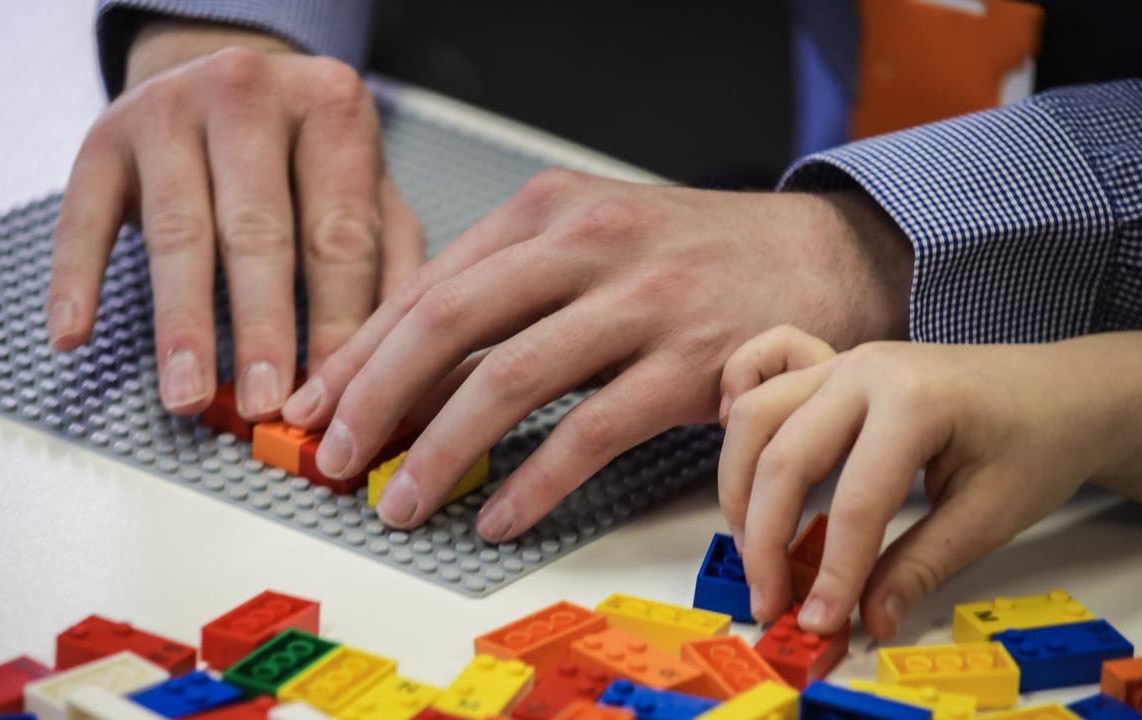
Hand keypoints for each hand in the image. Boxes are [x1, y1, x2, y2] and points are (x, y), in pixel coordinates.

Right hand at [46, 20, 423, 417]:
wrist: (228, 79)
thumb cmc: (309, 155)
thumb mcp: (370, 190)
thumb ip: (390, 267)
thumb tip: (392, 366)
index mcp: (331, 108)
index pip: (340, 232)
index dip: (339, 321)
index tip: (335, 394)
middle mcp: (249, 95)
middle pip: (258, 230)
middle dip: (263, 327)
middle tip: (265, 404)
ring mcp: (168, 111)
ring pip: (177, 231)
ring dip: (182, 323)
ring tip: (188, 394)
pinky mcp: (104, 137)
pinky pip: (85, 216)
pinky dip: (78, 279)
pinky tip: (75, 336)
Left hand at [280, 171, 913, 541]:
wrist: (824, 254)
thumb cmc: (697, 254)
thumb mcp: (596, 236)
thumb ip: (513, 286)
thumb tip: (413, 366)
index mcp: (551, 206)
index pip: (429, 282)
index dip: (361, 351)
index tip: (317, 404)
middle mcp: (588, 241)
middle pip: (449, 320)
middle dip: (376, 396)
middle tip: (334, 457)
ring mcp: (642, 301)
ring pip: (509, 378)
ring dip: (440, 450)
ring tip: (401, 501)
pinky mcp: (690, 363)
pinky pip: (589, 432)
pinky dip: (534, 482)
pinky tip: (499, 516)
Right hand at [718, 331, 1117, 638]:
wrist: (1062, 389)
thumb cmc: (1037, 444)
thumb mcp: (991, 515)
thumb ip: (921, 565)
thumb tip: (870, 619)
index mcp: (915, 401)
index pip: (855, 500)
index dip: (833, 571)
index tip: (821, 622)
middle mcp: (865, 370)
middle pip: (783, 455)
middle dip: (765, 537)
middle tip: (770, 600)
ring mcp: (843, 362)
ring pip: (754, 418)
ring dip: (738, 488)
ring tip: (752, 549)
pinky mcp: (832, 369)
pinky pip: (763, 393)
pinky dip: (744, 436)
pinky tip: (747, 478)